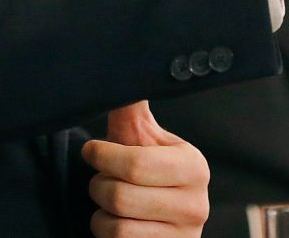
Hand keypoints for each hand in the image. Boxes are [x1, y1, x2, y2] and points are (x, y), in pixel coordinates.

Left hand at [81, 101, 209, 236]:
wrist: (163, 219)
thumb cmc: (149, 172)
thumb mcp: (145, 138)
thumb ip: (132, 109)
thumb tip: (125, 67)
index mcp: (195, 166)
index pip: (136, 163)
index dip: (102, 155)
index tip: (91, 150)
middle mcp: (197, 206)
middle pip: (119, 195)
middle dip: (98, 184)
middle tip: (101, 177)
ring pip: (114, 225)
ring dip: (100, 211)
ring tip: (110, 199)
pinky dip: (106, 231)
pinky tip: (117, 221)